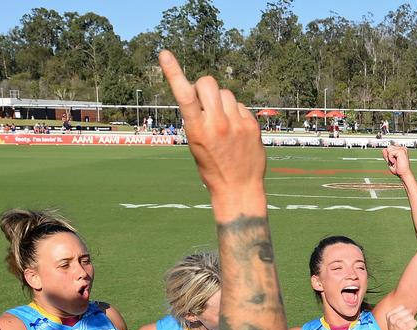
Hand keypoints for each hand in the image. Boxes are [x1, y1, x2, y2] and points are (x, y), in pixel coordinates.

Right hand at [158, 50, 263, 197]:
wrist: (239, 189)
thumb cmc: (212, 168)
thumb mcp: (196, 143)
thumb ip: (198, 118)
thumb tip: (204, 94)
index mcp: (197, 129)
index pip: (184, 95)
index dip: (172, 72)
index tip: (164, 53)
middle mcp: (217, 123)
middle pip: (208, 83)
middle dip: (203, 87)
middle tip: (204, 101)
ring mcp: (237, 124)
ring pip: (226, 93)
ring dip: (221, 101)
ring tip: (222, 121)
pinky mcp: (252, 125)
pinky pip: (240, 106)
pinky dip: (235, 112)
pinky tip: (235, 130)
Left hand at [383, 145, 411, 177]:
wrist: (403, 174)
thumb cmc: (398, 169)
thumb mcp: (389, 161)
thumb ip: (386, 155)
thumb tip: (383, 149)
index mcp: (400, 150)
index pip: (390, 147)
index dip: (389, 154)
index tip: (393, 160)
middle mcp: (402, 148)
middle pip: (389, 147)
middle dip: (389, 155)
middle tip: (394, 162)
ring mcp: (402, 149)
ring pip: (389, 149)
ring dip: (390, 157)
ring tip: (395, 162)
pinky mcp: (401, 151)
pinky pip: (390, 152)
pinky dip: (390, 158)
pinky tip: (395, 162)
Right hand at [385, 305, 416, 329]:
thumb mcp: (394, 320)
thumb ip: (401, 312)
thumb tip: (411, 309)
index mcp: (389, 315)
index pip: (402, 307)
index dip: (404, 313)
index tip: (400, 320)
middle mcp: (392, 319)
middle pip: (408, 311)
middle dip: (408, 317)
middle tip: (403, 325)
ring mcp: (398, 323)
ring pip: (412, 317)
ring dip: (411, 323)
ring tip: (405, 328)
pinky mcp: (405, 328)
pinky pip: (414, 322)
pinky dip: (413, 326)